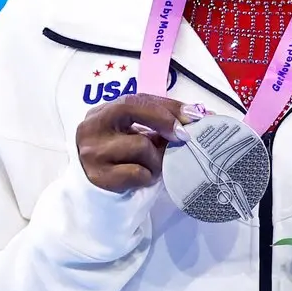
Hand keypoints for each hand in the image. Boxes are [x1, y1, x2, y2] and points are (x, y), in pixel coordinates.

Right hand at [76, 94, 190, 193]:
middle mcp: (91, 128)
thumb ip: (159, 123)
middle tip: (183, 136)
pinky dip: (148, 176)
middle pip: (131, 109)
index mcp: (102, 113)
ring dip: (157, 158)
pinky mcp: (98, 176)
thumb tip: (200, 114)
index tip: (193, 115)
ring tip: (155, 166)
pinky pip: (138, 172)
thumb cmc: (123, 158)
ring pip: (140, 145)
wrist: (97, 191)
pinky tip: (145, 178)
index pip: (136, 99)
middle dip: (163, 120)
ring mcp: (92, 152)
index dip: (167, 105)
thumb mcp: (136, 135)